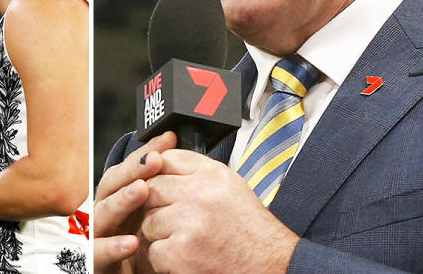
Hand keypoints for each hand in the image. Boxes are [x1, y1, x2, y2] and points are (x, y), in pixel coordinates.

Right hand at [93, 132, 176, 273]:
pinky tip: (131, 242)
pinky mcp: (95, 260)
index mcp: (120, 199)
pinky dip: (111, 247)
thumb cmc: (147, 250)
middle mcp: (106, 213)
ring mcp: (98, 235)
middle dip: (132, 170)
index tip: (167, 141)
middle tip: (155, 160)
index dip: (146, 153)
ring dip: (121, 201)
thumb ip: (164, 189)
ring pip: (103, 214)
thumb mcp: (158, 215)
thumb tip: (181, 154)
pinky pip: (98, 253)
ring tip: (142, 191)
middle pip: (111, 185)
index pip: (129, 170)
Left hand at [138, 149, 298, 273]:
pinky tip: (189, 258)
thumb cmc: (251, 231)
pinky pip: (155, 250)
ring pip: (149, 221)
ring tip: (189, 241)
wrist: (272, 265)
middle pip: (152, 189)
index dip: (160, 174)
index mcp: (213, 174)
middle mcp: (201, 194)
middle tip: (179, 222)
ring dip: (162, 236)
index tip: (166, 188)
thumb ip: (197, 172)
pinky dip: (168, 260)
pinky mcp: (181, 251)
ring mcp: (189, 223)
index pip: (167, 159)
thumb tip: (160, 161)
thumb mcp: (231, 188)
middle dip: (159, 207)